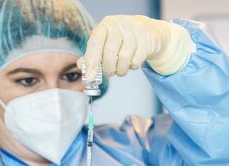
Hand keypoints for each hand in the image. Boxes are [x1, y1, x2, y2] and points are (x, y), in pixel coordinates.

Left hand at [77, 15, 193, 78]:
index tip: (90, 77)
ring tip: (120, 67)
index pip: (95, 43)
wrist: (147, 32)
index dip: (92, 61)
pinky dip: (132, 67)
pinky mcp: (147, 40)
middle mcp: (120, 25)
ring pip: (124, 59)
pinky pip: (136, 61)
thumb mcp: (104, 43)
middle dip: (108, 68)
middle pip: (110, 53)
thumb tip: (81, 65)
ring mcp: (135, 31)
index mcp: (105, 25)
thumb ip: (92, 54)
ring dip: (121, 70)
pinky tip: (132, 61)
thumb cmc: (121, 39)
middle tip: (109, 72)